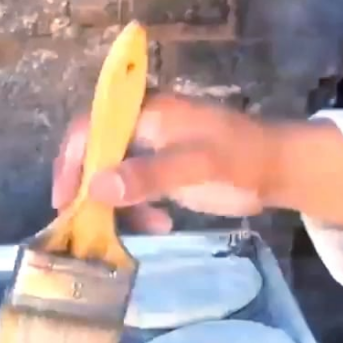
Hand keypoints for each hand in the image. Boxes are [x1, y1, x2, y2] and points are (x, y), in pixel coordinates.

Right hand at [51, 94, 277, 233]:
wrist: (278, 168)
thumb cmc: (240, 158)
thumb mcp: (196, 166)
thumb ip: (149, 174)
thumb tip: (97, 186)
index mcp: (146, 111)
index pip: (91, 128)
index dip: (72, 161)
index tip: (64, 199)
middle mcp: (142, 125)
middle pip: (97, 153)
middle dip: (89, 188)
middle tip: (82, 222)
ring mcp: (153, 149)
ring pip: (114, 175)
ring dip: (117, 205)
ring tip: (130, 231)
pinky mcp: (164, 170)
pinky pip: (134, 188)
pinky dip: (138, 209)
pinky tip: (159, 226)